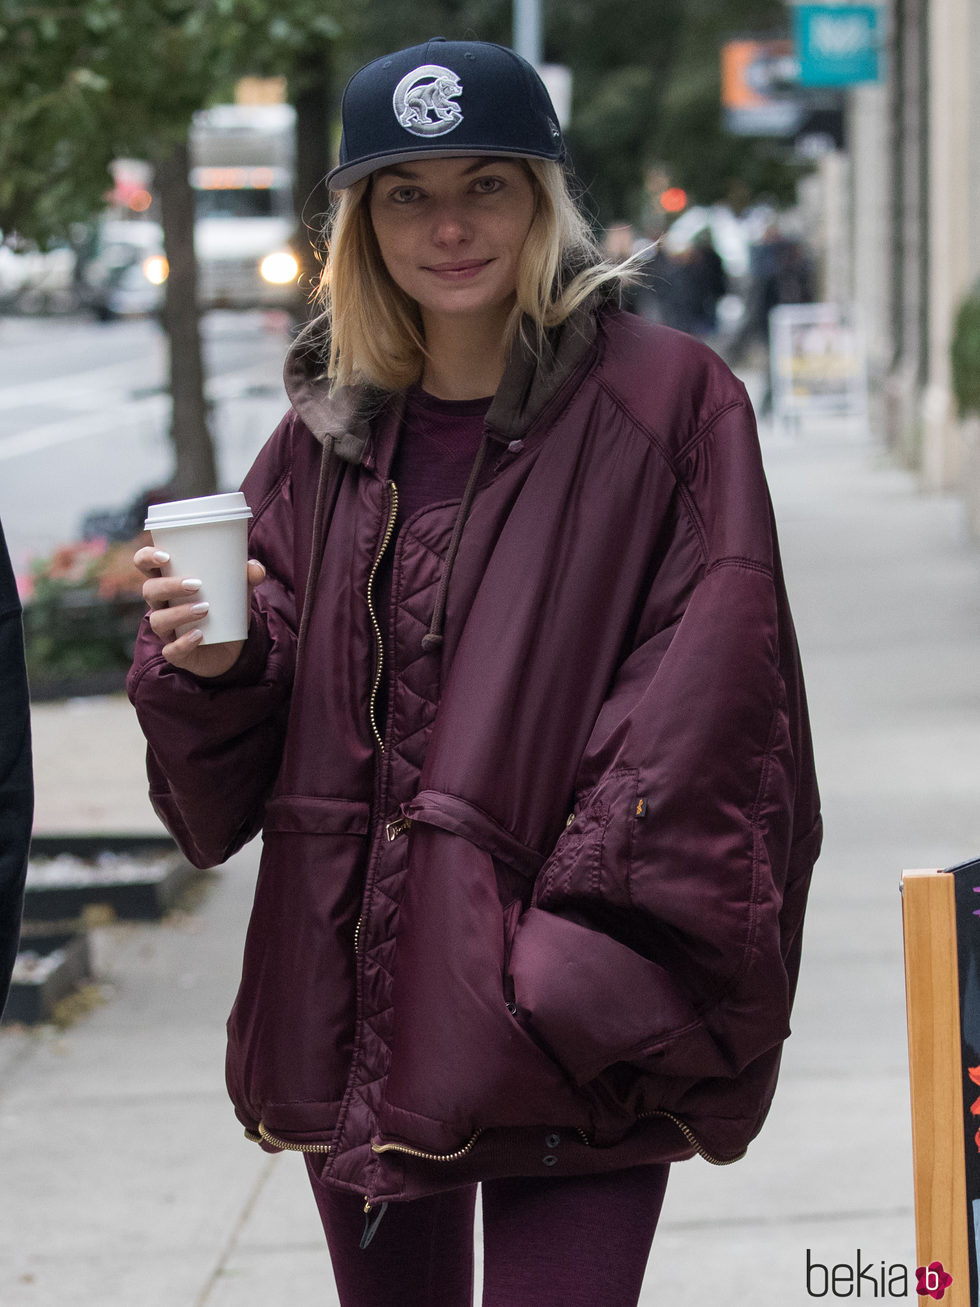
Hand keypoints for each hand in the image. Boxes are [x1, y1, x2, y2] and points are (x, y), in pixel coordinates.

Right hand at [134, 546, 265, 677]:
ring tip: (205, 608)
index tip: (166, 556)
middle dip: (169, 585)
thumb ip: (248, 576)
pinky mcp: (177, 653)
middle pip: (149, 591)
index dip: (146, 557)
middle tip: (196, 583)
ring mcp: (167, 630)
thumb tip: (255, 568)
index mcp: (169, 583)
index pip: (145, 565)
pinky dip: (183, 643)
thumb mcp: (238, 589)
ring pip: (158, 620)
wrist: (233, 647)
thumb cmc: (226, 608)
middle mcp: (162, 605)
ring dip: (179, 613)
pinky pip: (171, 650)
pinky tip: (199, 635)